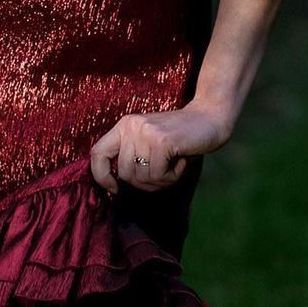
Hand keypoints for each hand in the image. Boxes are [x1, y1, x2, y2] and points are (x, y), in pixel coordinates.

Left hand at [89, 101, 232, 194]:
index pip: (98, 153)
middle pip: (125, 174)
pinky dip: (173, 175)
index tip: (115, 189)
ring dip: (162, 179)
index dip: (102, 176)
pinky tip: (181, 160)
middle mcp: (130, 126)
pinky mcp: (161, 140)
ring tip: (174, 162)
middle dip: (146, 182)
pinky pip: (159, 175)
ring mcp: (145, 132)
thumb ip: (132, 158)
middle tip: (165, 171)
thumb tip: (114, 187)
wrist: (209, 117)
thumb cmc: (180, 138)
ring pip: (142, 178)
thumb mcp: (148, 143)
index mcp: (124, 126)